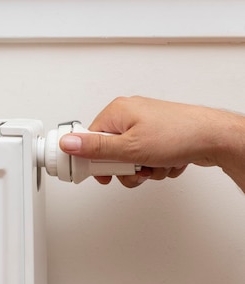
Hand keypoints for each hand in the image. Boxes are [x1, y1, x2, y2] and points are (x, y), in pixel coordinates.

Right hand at [59, 96, 229, 187]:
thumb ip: (95, 149)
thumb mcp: (129, 148)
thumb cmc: (179, 134)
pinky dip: (155, 165)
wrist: (216, 138)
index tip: (104, 172)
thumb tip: (68, 143)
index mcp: (117, 111)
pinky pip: (145, 157)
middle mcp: (129, 114)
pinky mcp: (159, 135)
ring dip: (142, 170)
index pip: (90, 139)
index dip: (96, 161)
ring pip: (129, 158)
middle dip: (125, 168)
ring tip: (155, 166)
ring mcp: (145, 125)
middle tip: (135, 168)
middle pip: (110, 152)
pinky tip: (166, 162)